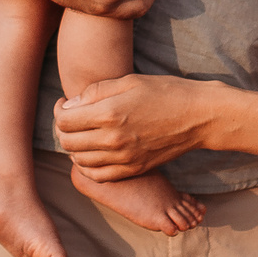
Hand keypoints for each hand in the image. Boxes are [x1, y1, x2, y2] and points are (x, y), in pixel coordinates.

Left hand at [54, 74, 213, 179]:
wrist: (198, 116)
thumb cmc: (165, 92)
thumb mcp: (128, 81)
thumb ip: (95, 92)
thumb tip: (71, 106)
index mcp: (109, 114)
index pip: (64, 121)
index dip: (59, 111)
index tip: (65, 104)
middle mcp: (112, 140)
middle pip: (68, 142)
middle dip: (64, 129)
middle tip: (72, 117)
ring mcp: (123, 158)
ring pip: (79, 160)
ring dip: (74, 147)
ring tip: (82, 134)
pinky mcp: (133, 169)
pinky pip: (98, 175)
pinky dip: (88, 166)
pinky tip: (92, 152)